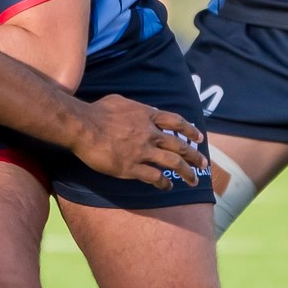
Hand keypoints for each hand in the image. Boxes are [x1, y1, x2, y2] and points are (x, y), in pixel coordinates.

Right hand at [72, 95, 207, 186]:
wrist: (83, 128)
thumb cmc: (97, 112)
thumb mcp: (120, 101)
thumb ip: (135, 107)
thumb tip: (144, 109)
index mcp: (147, 116)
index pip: (176, 122)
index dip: (190, 130)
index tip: (199, 138)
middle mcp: (149, 134)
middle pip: (179, 145)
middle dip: (194, 156)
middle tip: (204, 163)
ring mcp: (142, 151)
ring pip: (173, 163)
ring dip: (186, 172)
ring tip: (193, 180)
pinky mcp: (132, 168)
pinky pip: (154, 177)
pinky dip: (164, 183)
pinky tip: (168, 186)